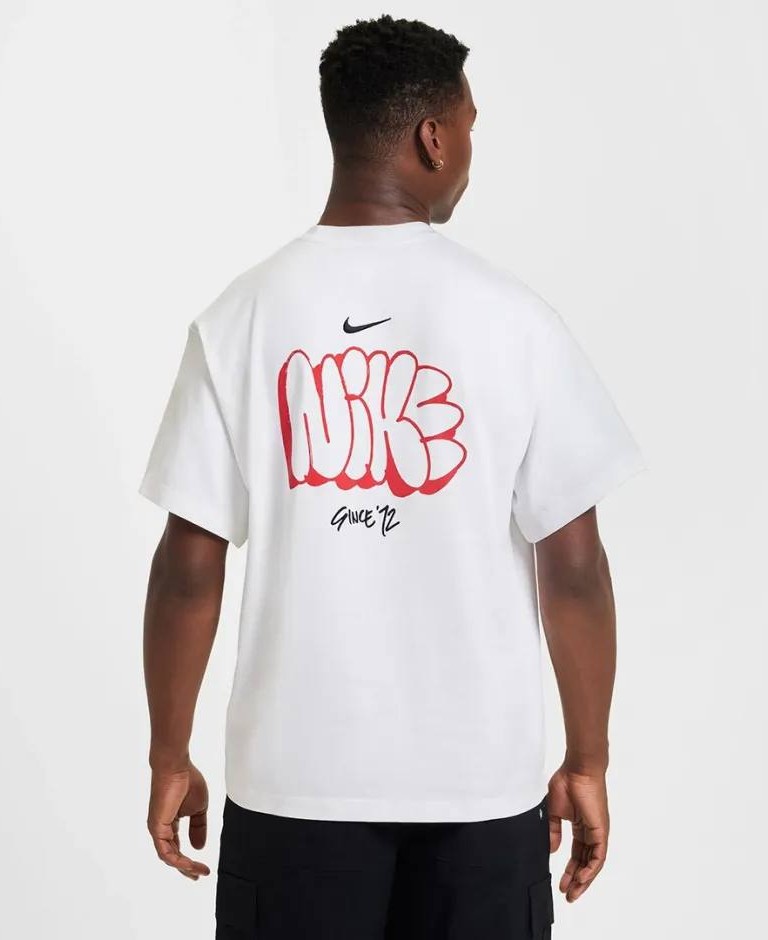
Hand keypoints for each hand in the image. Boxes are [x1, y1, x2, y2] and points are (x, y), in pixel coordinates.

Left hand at [147, 761, 210, 879]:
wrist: (176, 767)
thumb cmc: (187, 781)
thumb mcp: (199, 808)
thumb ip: (198, 827)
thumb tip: (199, 847)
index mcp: (170, 823)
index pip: (177, 847)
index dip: (189, 859)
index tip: (202, 868)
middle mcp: (161, 828)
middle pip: (172, 856)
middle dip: (186, 868)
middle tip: (198, 875)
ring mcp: (157, 829)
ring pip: (169, 857)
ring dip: (184, 866)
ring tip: (198, 871)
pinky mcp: (156, 828)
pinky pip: (165, 851)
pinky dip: (178, 860)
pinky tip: (189, 863)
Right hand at [547, 762, 608, 901]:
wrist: (577, 770)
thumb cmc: (566, 782)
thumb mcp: (554, 811)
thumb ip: (554, 831)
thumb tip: (552, 849)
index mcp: (581, 826)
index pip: (577, 854)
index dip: (569, 870)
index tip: (561, 883)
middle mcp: (591, 832)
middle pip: (585, 863)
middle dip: (576, 880)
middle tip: (568, 895)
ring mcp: (598, 833)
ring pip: (593, 863)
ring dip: (584, 880)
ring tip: (573, 893)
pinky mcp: (601, 832)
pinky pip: (598, 856)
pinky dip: (590, 870)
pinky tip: (581, 879)